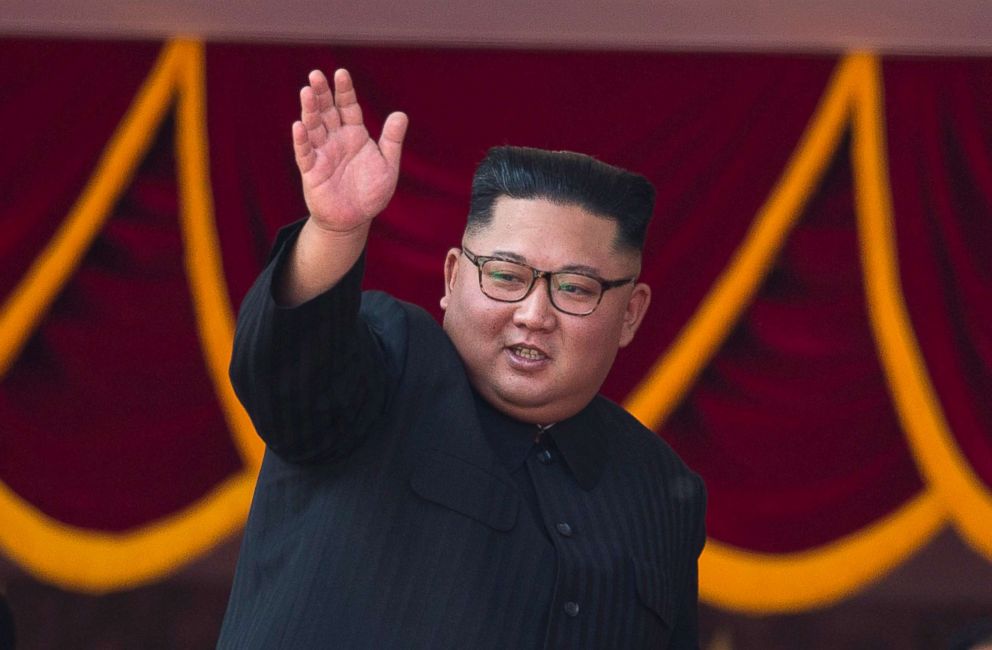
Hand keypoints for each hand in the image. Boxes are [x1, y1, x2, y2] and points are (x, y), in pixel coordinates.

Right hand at [293, 69, 407, 233]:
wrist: (355, 219)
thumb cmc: (371, 192)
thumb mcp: (388, 165)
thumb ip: (392, 140)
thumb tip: (401, 114)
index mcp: (355, 134)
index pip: (348, 106)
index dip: (344, 90)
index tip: (340, 73)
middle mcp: (336, 139)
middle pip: (327, 111)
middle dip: (321, 93)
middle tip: (316, 74)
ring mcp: (322, 153)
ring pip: (313, 127)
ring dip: (309, 110)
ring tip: (306, 92)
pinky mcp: (311, 170)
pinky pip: (305, 152)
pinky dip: (302, 139)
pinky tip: (299, 125)